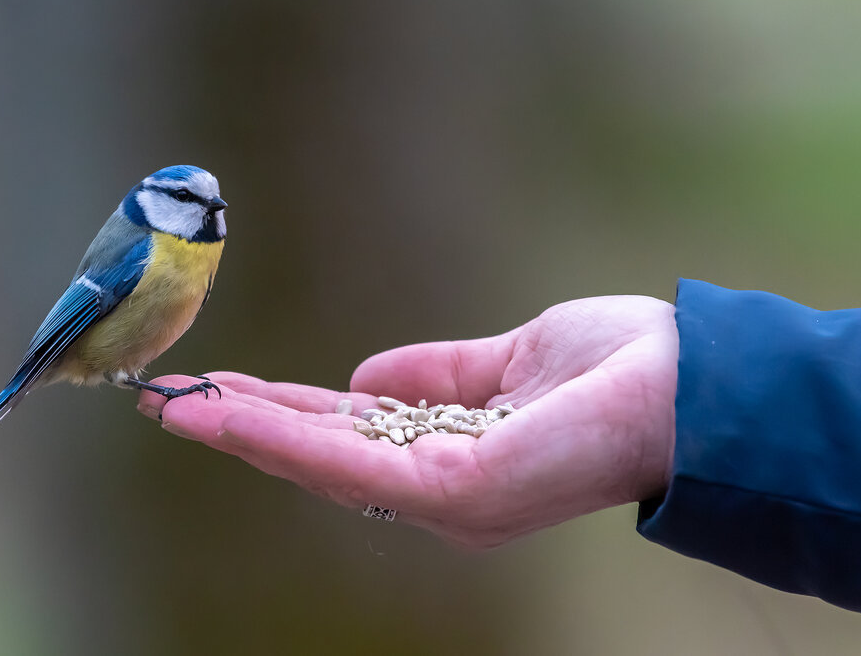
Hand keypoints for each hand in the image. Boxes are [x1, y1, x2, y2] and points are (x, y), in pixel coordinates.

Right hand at [137, 295, 677, 548]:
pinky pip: (345, 462)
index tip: (220, 391)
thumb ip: (434, 374)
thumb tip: (358, 376)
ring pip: (316, 463)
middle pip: (318, 455)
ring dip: (238, 432)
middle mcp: (436, 491)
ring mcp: (440, 499)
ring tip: (171, 407)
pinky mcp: (448, 493)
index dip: (279, 414)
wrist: (694, 384)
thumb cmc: (618, 368)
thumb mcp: (504, 362)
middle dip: (239, 426)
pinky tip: (224, 415)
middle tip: (166, 401)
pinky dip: (279, 438)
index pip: (346, 435)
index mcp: (449, 458)